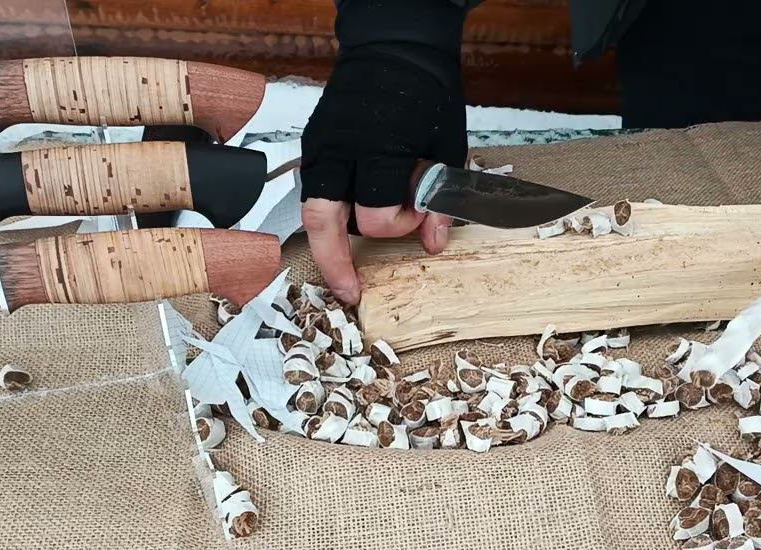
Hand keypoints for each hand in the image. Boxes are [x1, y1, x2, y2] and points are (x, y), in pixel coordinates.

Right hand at [300, 47, 466, 303]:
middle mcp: (339, 150)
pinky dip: (331, 210)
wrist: (396, 46)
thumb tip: (434, 244)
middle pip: (322, 223)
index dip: (399, 226)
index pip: (375, 217)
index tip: (418, 216)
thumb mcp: (447, 148)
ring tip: (346, 264)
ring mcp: (320, 146)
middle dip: (335, 263)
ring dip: (331, 239)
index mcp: (377, 151)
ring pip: (313, 210)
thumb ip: (440, 200)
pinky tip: (349, 218)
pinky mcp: (313, 143)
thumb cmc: (427, 92)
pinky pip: (315, 189)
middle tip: (349, 291)